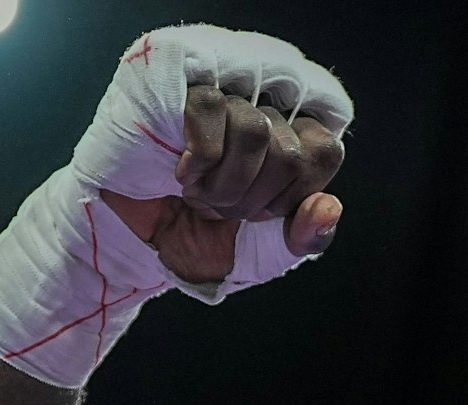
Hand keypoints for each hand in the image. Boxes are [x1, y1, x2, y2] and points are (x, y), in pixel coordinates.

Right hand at [102, 88, 343, 283]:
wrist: (138, 245)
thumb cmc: (201, 240)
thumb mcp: (265, 254)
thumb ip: (305, 237)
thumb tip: (329, 207)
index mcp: (291, 144)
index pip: (325, 152)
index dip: (293, 195)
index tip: (260, 214)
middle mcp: (263, 112)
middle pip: (290, 150)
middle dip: (253, 200)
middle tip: (220, 208)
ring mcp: (224, 96)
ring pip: (255, 130)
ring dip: (224, 185)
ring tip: (198, 195)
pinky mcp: (181, 89)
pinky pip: (212, 110)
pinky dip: (200, 160)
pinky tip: (182, 174)